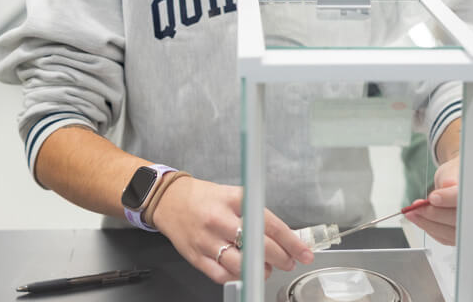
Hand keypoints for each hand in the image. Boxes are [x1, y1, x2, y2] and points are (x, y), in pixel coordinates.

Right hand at [151, 176, 314, 283]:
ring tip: (267, 268)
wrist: (169, 201)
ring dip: (260, 271)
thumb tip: (282, 236)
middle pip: (258, 246)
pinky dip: (238, 277)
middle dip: (281, 258)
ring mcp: (206, 240)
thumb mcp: (234, 195)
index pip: (269, 224)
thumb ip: (255, 213)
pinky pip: (222, 275)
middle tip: (289, 262)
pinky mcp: (196, 257)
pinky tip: (245, 273)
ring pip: (241, 265)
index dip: (290, 241)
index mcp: (233, 201)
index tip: (303, 251)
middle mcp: (220, 220)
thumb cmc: (205, 198)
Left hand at [404, 160, 472, 245]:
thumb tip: (447, 186)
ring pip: (456, 233)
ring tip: (414, 214)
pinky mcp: (471, 237)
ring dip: (430, 224)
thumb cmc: (459, 175)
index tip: (433, 198)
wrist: (462, 182)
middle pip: (465, 219)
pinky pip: (450, 239)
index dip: (451, 198)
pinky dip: (432, 230)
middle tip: (418, 208)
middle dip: (437, 214)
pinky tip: (422, 220)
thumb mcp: (453, 169)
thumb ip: (450, 177)